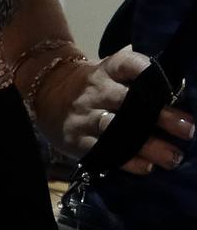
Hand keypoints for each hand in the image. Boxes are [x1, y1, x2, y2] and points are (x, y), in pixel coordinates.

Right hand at [38, 46, 193, 172]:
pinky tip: (147, 167)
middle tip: (188, 129)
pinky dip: (126, 160)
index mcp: (108, 71)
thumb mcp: (111, 70)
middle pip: (127, 101)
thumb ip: (138, 66)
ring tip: (173, 156)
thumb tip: (175, 62)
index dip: (149, 72)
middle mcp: (96, 92)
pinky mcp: (77, 140)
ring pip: (115, 129)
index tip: (173, 86)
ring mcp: (85, 116)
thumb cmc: (97, 85)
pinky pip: (102, 151)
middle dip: (159, 115)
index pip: (128, 65)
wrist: (47, 94)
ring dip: (147, 144)